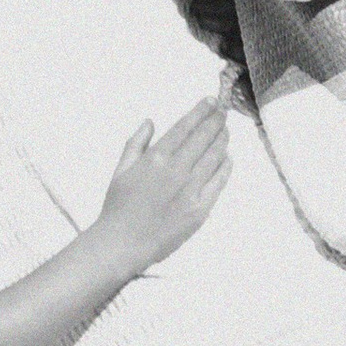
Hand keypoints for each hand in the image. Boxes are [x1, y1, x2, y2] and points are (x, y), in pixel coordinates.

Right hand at [95, 93, 233, 270]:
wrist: (123, 243)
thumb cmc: (118, 207)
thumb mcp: (120, 170)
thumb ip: (136, 143)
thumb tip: (150, 122)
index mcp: (156, 158)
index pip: (184, 127)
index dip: (200, 111)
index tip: (210, 101)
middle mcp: (176, 170)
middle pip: (203, 138)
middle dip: (216, 121)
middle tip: (223, 111)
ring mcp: (191, 190)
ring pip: (214, 156)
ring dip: (222, 140)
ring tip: (226, 130)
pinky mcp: (201, 209)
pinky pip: (219, 182)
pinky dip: (225, 166)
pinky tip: (228, 158)